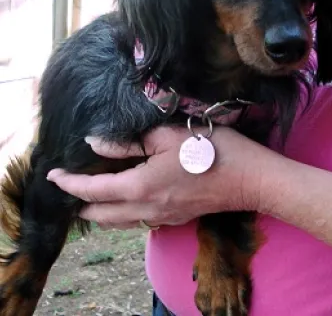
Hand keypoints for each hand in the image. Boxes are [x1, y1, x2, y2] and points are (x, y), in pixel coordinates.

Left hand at [47, 126, 261, 228]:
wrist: (250, 179)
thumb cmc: (212, 150)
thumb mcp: (167, 136)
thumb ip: (128, 143)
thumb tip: (95, 144)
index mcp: (141, 186)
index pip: (93, 191)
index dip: (69, 184)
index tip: (53, 176)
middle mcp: (147, 209)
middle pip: (101, 215)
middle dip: (80, 203)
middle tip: (71, 186)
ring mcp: (161, 218)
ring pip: (117, 223)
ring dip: (99, 211)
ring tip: (91, 195)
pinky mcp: (173, 219)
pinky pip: (136, 222)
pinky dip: (120, 214)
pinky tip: (124, 198)